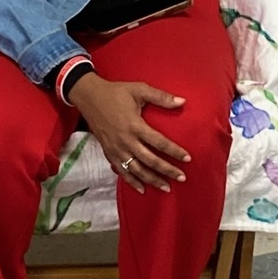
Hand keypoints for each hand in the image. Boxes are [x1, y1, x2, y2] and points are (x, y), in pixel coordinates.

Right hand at [67, 74, 189, 193]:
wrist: (89, 97)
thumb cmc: (116, 92)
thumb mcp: (139, 89)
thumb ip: (161, 97)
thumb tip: (183, 101)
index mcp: (135, 125)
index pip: (159, 142)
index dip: (174, 151)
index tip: (188, 158)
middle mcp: (126, 141)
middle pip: (150, 160)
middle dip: (167, 170)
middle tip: (182, 178)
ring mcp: (116, 149)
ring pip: (137, 170)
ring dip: (152, 180)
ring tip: (166, 188)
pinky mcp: (108, 153)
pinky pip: (122, 171)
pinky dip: (132, 182)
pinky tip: (142, 189)